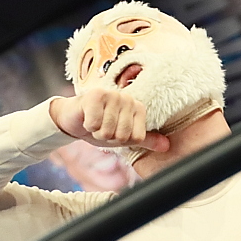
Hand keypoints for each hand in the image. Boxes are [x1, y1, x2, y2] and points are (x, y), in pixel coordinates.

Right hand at [50, 90, 168, 151]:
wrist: (74, 118)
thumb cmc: (100, 126)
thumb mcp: (124, 136)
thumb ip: (146, 140)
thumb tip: (166, 146)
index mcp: (138, 108)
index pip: (136, 137)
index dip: (121, 141)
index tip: (114, 131)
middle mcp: (128, 99)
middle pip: (122, 135)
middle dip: (108, 137)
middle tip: (102, 127)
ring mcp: (112, 95)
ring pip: (108, 131)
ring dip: (97, 132)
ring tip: (94, 122)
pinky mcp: (95, 95)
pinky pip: (94, 124)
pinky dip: (88, 126)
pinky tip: (86, 118)